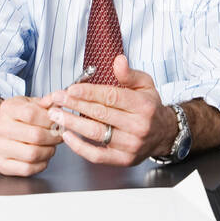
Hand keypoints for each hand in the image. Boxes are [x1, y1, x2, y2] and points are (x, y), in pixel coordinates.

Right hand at [0, 95, 60, 176]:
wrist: (0, 131)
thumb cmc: (19, 117)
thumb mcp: (30, 103)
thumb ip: (46, 101)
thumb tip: (57, 98)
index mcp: (8, 109)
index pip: (32, 114)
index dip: (50, 120)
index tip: (58, 122)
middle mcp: (0, 128)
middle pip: (36, 136)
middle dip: (54, 137)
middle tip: (58, 136)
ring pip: (33, 154)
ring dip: (49, 151)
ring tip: (50, 146)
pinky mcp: (0, 164)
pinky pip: (27, 169)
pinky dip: (40, 164)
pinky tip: (42, 157)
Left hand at [47, 55, 177, 166]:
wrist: (164, 134)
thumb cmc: (149, 106)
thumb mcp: (145, 84)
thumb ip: (129, 74)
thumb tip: (118, 61)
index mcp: (143, 105)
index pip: (112, 97)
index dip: (89, 93)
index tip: (71, 89)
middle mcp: (138, 126)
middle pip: (100, 114)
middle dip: (74, 105)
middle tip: (56, 98)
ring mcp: (130, 145)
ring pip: (96, 133)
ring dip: (72, 123)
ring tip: (55, 115)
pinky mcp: (123, 159)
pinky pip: (97, 155)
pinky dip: (79, 147)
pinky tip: (67, 136)